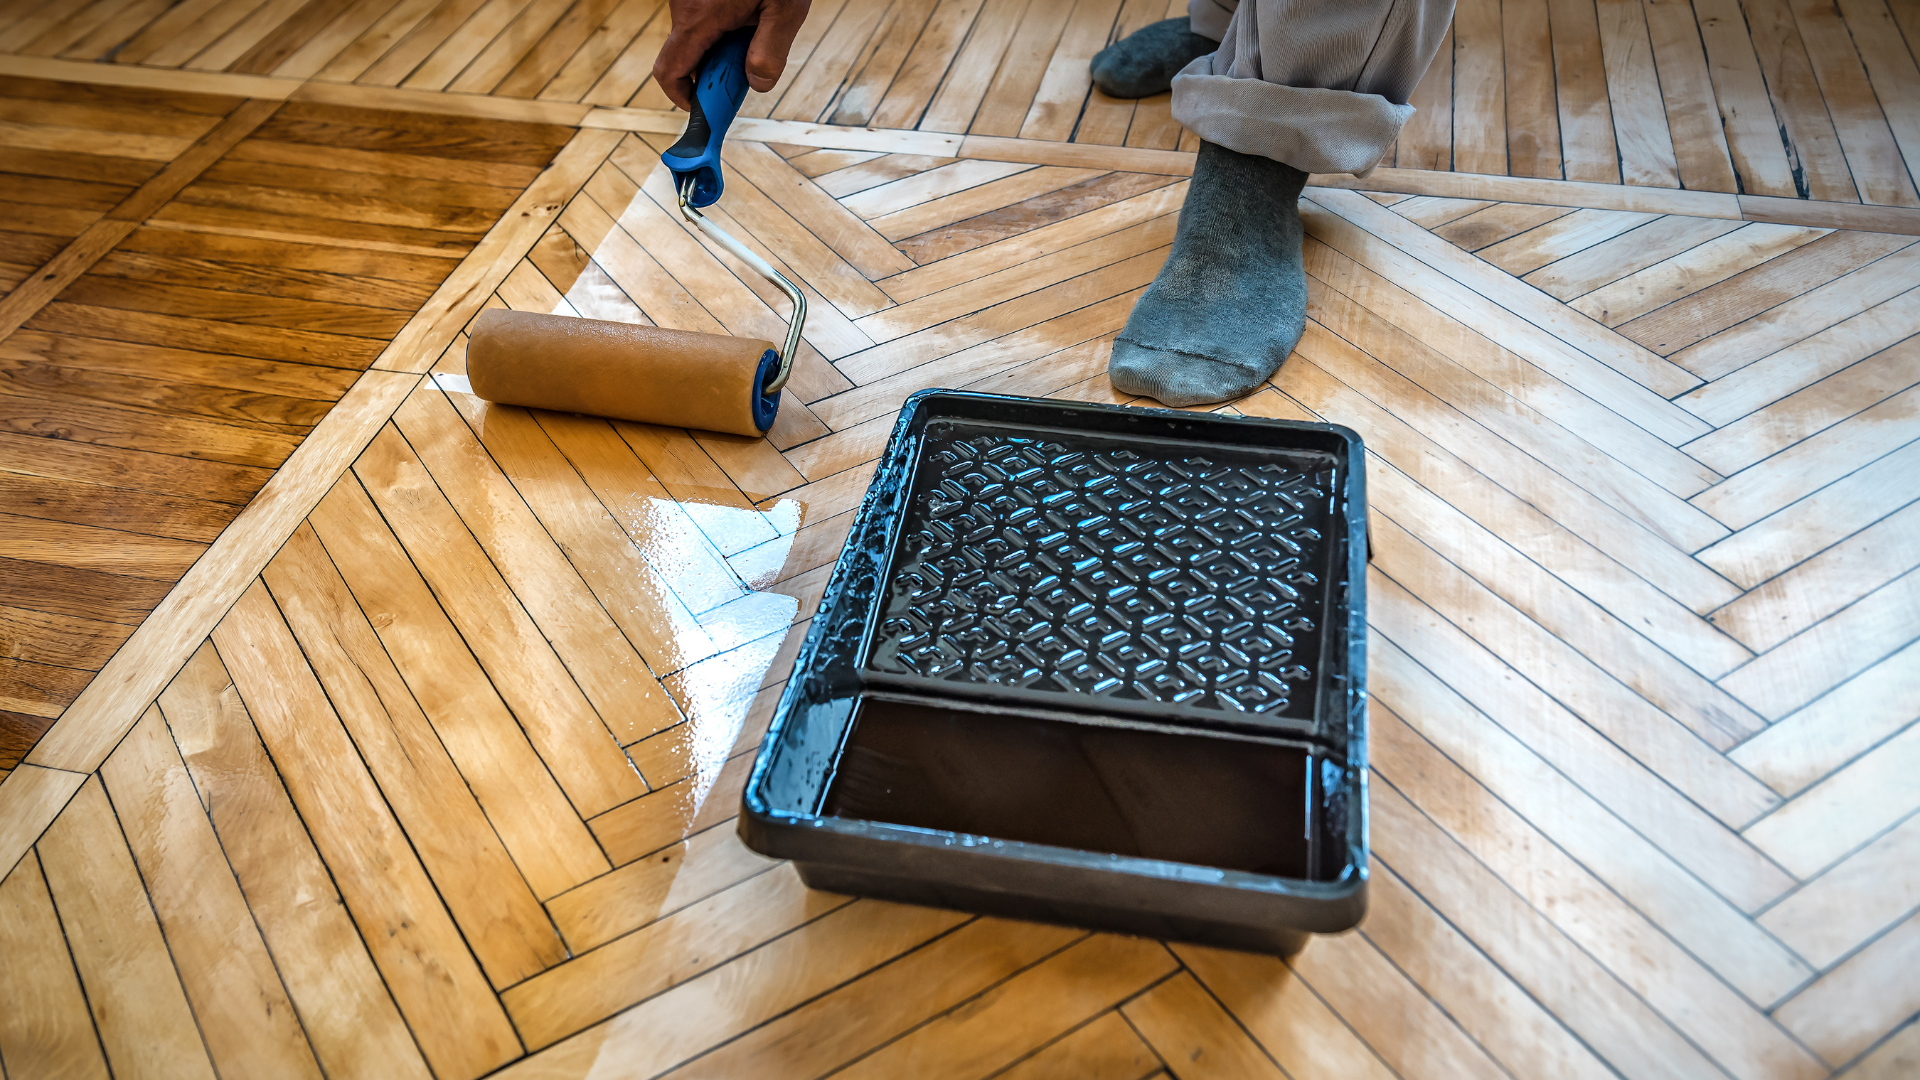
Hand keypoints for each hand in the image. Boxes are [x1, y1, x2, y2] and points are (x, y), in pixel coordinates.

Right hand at [653, 0, 811, 111]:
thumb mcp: (785, 10)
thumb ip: (770, 52)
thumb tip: (757, 85)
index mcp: (698, 19)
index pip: (670, 72)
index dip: (682, 97)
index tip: (704, 108)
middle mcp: (684, 7)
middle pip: (688, 55)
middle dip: (716, 67)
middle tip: (750, 62)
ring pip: (697, 34)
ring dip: (723, 41)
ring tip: (759, 19)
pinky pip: (702, 14)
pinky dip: (722, 21)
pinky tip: (751, 5)